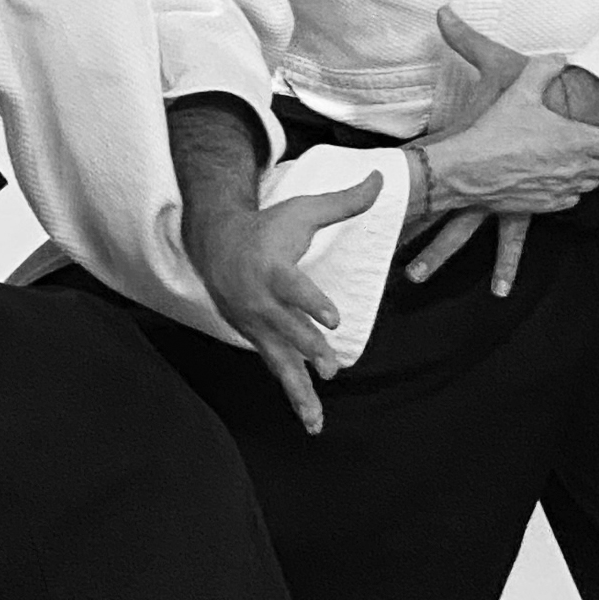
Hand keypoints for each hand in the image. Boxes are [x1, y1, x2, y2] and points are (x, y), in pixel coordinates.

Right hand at [187, 173, 382, 437]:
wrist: (214, 243)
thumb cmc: (267, 227)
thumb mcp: (303, 210)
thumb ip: (345, 202)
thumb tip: (383, 179)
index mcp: (272, 269)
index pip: (293, 288)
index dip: (312, 303)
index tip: (334, 320)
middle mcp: (261, 301)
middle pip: (286, 330)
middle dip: (308, 351)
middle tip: (332, 369)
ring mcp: (256, 324)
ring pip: (279, 361)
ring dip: (299, 391)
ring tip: (317, 420)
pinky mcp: (257, 339)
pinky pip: (277, 370)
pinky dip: (293, 396)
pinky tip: (311, 419)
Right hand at [406, 9, 598, 295]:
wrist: (466, 171)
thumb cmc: (494, 132)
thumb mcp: (519, 92)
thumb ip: (543, 69)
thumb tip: (558, 58)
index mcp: (576, 140)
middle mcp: (575, 168)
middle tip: (587, 137)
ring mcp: (562, 189)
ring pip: (592, 183)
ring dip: (587, 170)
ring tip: (569, 155)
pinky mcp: (547, 205)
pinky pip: (571, 198)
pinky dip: (568, 188)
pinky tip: (551, 174)